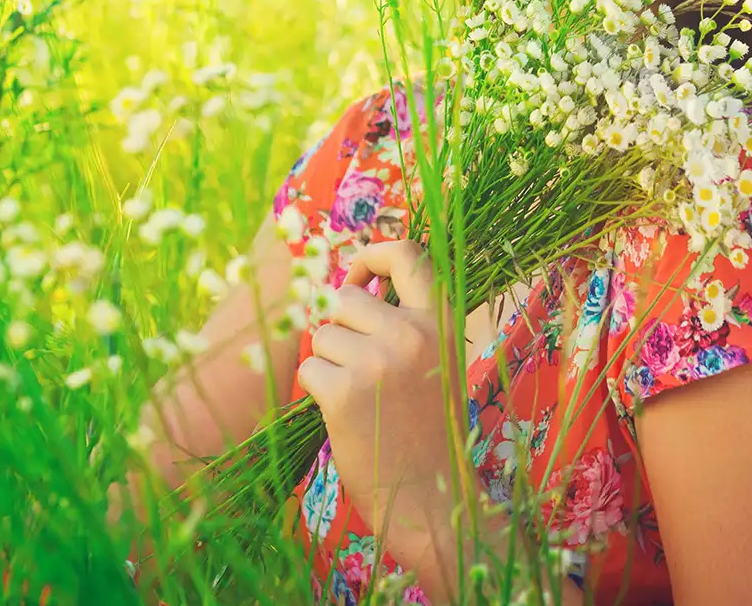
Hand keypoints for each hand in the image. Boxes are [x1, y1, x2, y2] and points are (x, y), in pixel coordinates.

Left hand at [296, 240, 462, 557]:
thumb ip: (409, 323)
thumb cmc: (430, 430)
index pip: (406, 254)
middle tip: (353, 365)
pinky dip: (317, 390)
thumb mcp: (439, 361)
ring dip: (327, 362)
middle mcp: (412, 332)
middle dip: (337, 326)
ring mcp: (378, 360)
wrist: (431, 497)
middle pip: (344, 298)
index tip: (356, 278)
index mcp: (442, 320)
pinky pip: (309, 368)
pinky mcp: (344, 392)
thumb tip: (350, 286)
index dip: (371, 256)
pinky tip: (343, 415)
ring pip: (321, 334)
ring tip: (356, 396)